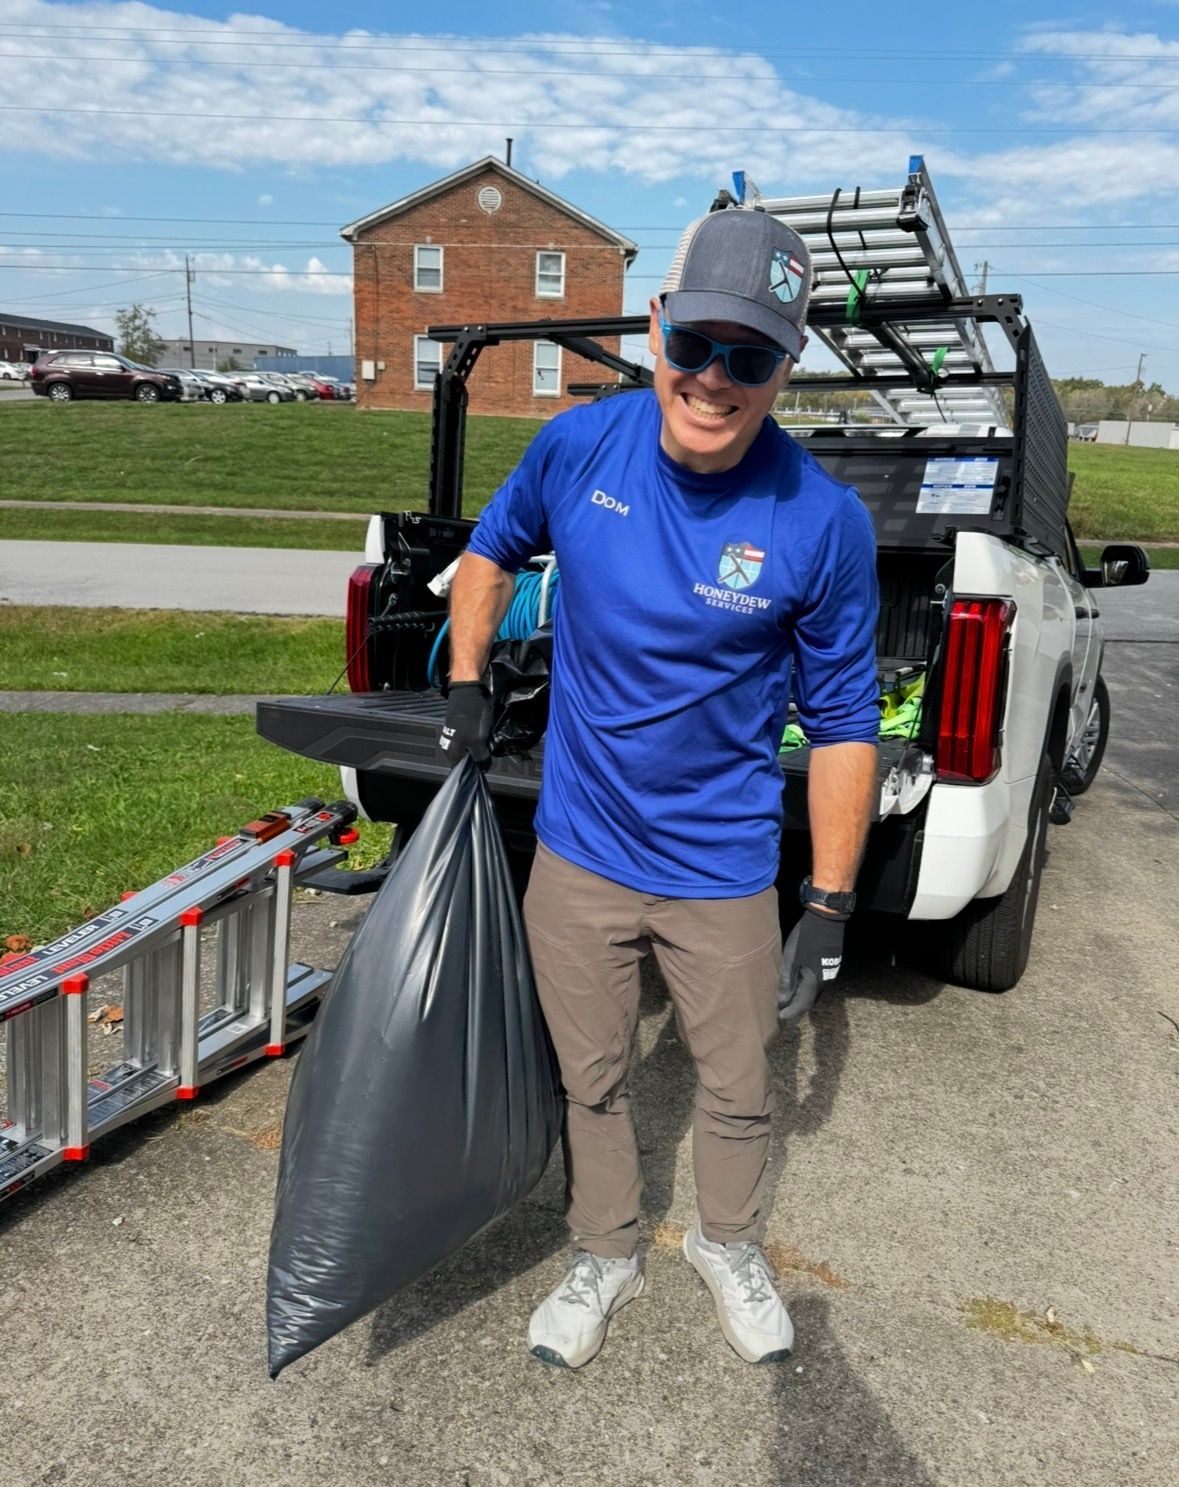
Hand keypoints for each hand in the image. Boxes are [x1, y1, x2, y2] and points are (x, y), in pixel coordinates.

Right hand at [440, 682, 491, 767]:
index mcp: (451, 751)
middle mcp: (450, 745)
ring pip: (470, 749)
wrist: (468, 690)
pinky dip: (478, 739)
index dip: (474, 770)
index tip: (484, 768)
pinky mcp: (460, 727)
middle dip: (478, 759)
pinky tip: (485, 734)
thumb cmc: (471, 715)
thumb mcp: (478, 741)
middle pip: (466, 760)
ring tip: (487, 742)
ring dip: (479, 748)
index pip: (461, 770)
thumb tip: (483, 767)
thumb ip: (480, 757)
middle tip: (488, 754)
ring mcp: (455, 735)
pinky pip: (471, 739)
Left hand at [777, 906, 845, 1021]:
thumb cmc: (806, 938)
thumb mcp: (791, 959)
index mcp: (815, 982)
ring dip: (801, 996)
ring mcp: (829, 973)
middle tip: (782, 1008)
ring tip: (787, 996)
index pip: (803, 1004)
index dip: (791, 1012)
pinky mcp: (829, 964)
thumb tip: (782, 999)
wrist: (826, 919)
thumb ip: (787, 980)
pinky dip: (806, 987)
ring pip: (814, 991)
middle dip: (796, 1006)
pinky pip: (817, 982)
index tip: (780, 1016)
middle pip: (810, 1000)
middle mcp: (825, 981)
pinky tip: (797, 982)